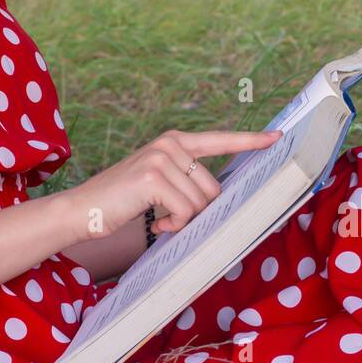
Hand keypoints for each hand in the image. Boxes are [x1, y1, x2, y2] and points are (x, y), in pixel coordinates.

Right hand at [59, 128, 283, 242]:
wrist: (84, 209)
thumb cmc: (123, 201)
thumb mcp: (158, 182)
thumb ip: (186, 180)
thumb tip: (219, 199)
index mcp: (174, 141)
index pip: (220, 139)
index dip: (250, 140)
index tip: (277, 137)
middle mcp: (170, 144)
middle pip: (213, 188)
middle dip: (198, 211)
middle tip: (170, 216)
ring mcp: (161, 158)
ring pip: (201, 202)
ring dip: (184, 220)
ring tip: (159, 217)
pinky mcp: (154, 177)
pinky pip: (186, 211)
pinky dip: (173, 225)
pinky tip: (155, 222)